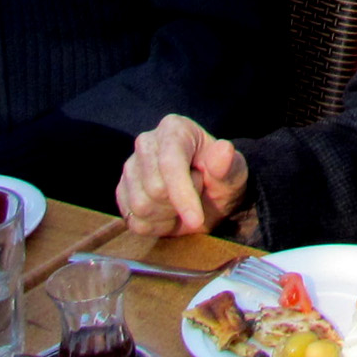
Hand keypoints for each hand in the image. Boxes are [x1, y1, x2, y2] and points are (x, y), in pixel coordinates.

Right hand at [115, 113, 248, 236]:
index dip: (182, 195)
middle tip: (196, 193)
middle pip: (154, 189)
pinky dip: (155, 226)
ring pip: (141, 207)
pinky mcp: (122, 191)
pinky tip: (168, 214)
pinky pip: (134, 221)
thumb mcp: (234, 174)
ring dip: (168, 216)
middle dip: (180, 203)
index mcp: (174, 129)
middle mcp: (146, 143)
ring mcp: (130, 167)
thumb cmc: (221, 179)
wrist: (208, 195)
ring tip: (182, 203)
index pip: (170, 164)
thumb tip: (224, 150)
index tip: (197, 220)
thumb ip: (228, 165)